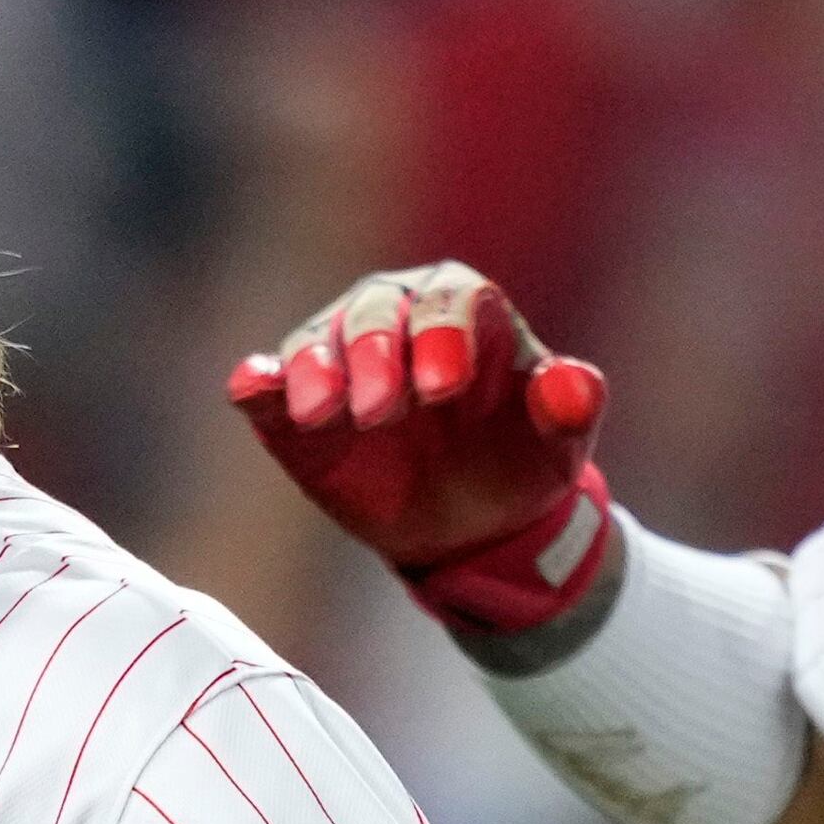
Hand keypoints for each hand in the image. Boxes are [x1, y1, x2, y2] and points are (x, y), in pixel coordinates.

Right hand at [229, 263, 617, 633]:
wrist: (471, 524)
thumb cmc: (518, 463)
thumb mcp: (561, 445)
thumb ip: (572, 408)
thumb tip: (571, 384)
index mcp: (464, 311)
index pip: (450, 299)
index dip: (444, 335)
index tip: (443, 390)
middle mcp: (395, 318)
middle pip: (375, 311)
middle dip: (375, 356)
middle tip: (380, 414)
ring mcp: (340, 358)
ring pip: (317, 341)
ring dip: (315, 371)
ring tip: (321, 415)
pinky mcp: (294, 404)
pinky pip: (267, 381)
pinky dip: (257, 383)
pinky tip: (252, 389)